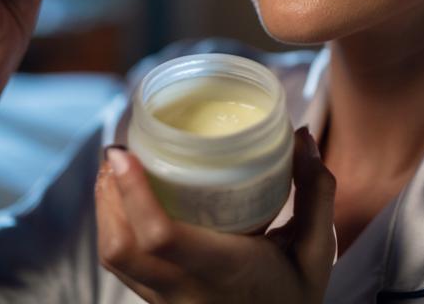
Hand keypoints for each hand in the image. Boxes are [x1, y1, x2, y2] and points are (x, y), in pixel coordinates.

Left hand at [96, 128, 336, 303]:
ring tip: (117, 170)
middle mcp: (187, 291)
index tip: (125, 154)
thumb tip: (302, 136)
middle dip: (109, 195)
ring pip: (113, 258)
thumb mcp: (317, 252)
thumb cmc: (296, 298)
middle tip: (119, 152)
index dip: (133, 193)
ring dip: (106, 210)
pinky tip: (126, 201)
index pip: (161, 238)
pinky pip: (121, 267)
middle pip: (121, 248)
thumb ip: (316, 195)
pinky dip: (115, 228)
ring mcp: (167, 302)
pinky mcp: (157, 302)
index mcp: (224, 272)